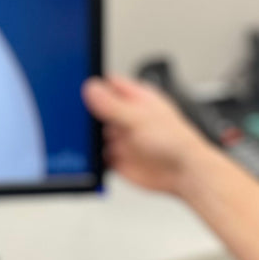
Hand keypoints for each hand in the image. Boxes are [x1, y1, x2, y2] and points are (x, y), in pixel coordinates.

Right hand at [81, 75, 214, 196]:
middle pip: (97, 109)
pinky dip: (92, 157)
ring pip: (95, 133)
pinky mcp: (118, 158)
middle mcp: (128, 116)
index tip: (76, 88)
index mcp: (136, 98)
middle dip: (86, 113)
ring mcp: (122, 137)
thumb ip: (113, 104)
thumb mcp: (139, 118)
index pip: (108, 85)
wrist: (184, 174)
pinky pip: (98, 156)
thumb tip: (92, 88)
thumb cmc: (175, 141)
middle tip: (74, 116)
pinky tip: (90, 157)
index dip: (93, 85)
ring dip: (89, 137)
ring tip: (82, 139)